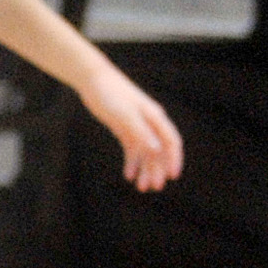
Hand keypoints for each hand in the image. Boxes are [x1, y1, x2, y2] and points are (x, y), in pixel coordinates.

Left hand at [83, 65, 182, 193]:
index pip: (171, 142)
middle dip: (157, 169)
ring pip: (146, 152)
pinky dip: (132, 162)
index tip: (172, 176)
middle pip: (158, 150)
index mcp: (155, 118)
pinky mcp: (124, 127)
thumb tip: (156, 150)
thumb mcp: (125, 116)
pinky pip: (132, 148)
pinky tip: (128, 175)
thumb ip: (141, 133)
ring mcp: (137, 125)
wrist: (93, 80)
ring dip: (145, 168)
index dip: (174, 159)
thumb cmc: (111, 95)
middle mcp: (149, 123)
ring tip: (141, 187)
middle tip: (153, 188)